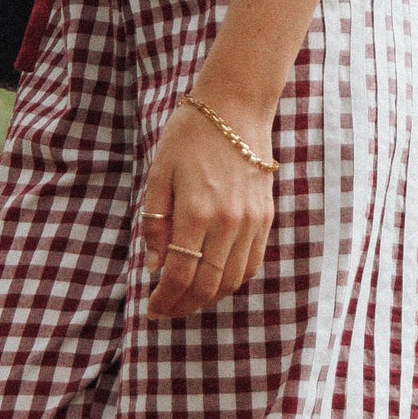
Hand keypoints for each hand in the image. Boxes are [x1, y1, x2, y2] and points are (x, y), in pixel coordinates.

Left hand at [137, 97, 275, 321]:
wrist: (236, 107)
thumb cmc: (189, 136)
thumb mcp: (159, 174)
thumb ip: (154, 223)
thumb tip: (155, 266)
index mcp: (196, 211)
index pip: (180, 274)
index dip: (165, 300)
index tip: (152, 309)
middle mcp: (228, 222)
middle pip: (208, 285)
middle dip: (184, 305)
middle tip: (166, 310)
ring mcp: (252, 222)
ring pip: (233, 280)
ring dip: (209, 297)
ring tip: (187, 299)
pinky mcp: (266, 218)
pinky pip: (251, 263)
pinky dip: (232, 280)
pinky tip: (214, 281)